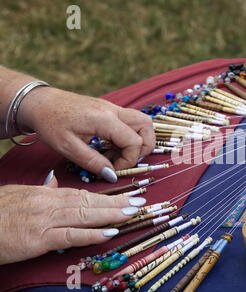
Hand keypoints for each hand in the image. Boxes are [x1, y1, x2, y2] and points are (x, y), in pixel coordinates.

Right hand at [0, 173, 145, 264]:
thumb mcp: (19, 195)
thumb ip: (41, 190)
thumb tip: (55, 182)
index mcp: (46, 194)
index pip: (83, 194)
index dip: (107, 196)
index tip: (126, 196)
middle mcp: (49, 204)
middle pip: (89, 202)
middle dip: (117, 202)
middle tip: (140, 203)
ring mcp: (45, 220)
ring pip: (85, 214)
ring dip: (111, 214)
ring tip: (132, 213)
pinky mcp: (38, 238)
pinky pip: (70, 235)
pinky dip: (91, 234)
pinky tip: (109, 233)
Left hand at [18, 86, 154, 181]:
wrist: (39, 102)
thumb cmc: (50, 123)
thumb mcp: (67, 148)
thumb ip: (93, 162)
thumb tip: (112, 175)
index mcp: (105, 119)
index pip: (134, 141)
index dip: (129, 160)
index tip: (113, 169)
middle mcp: (114, 110)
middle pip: (146, 127)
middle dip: (142, 149)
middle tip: (123, 161)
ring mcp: (113, 108)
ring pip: (142, 122)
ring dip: (139, 140)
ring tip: (118, 154)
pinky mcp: (110, 109)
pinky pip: (130, 122)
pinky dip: (128, 136)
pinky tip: (110, 146)